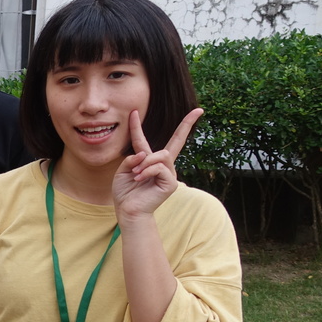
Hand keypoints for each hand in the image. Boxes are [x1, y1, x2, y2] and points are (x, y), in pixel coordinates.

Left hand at [113, 107, 202, 221]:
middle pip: (176, 141)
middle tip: (198, 111)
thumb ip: (132, 159)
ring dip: (146, 163)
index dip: (138, 126)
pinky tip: (139, 179)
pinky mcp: (171, 183)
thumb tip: (145, 154)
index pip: (144, 140)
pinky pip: (160, 168)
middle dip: (187, 125)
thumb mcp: (123, 171)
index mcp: (148, 161)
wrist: (128, 211)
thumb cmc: (125, 193)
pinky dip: (146, 171)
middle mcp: (163, 165)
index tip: (135, 111)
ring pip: (162, 155)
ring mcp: (169, 174)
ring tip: (136, 174)